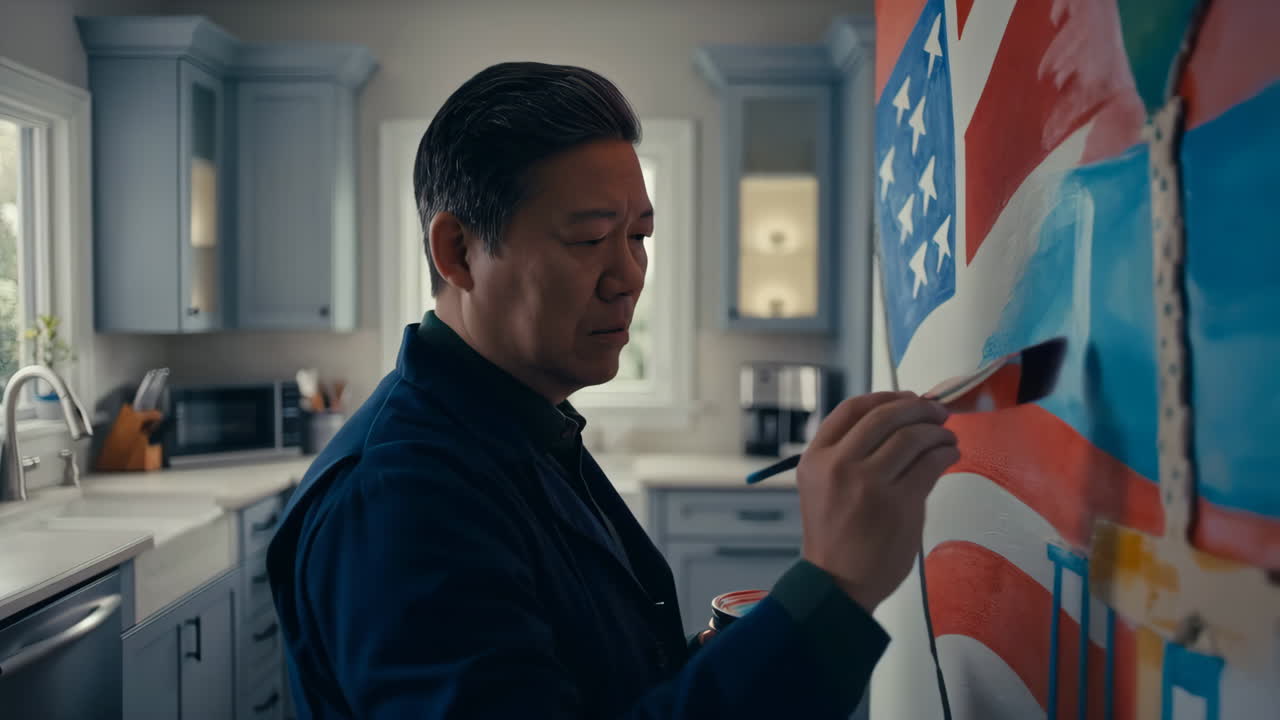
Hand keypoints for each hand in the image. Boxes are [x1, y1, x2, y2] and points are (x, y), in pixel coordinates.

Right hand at [796, 391, 957, 612]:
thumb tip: (900, 422)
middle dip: (919, 408)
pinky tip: (949, 454)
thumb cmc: (835, 536)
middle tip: (937, 412)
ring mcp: (869, 484)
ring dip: (937, 431)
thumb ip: (850, 454)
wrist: (837, 583)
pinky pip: (930, 464)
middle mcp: (839, 465)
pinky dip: (945, 452)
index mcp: (816, 457)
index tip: (908, 399)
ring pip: (912, 437)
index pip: (852, 409)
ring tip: (947, 436)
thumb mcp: (823, 485)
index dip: (886, 396)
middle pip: (885, 416)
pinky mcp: (899, 503)